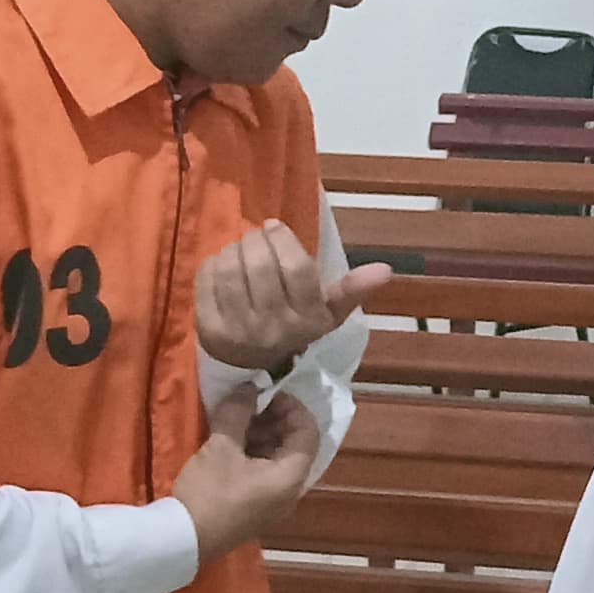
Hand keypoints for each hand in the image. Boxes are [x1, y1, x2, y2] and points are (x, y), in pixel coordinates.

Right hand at [170, 382, 321, 562]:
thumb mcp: (221, 446)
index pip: (308, 432)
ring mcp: (274, 504)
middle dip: (275, 420)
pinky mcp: (256, 509)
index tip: (268, 392)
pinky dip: (254, 454)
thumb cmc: (209, 492)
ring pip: (278, 460)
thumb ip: (238, 412)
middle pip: (295, 446)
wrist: (184, 541)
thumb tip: (249, 387)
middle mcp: (291, 493)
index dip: (292, 407)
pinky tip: (231, 442)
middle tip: (250, 403)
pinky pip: (265, 474)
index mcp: (291, 477)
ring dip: (262, 435)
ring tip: (236, 419)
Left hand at [196, 219, 391, 374]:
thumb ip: (352, 289)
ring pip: (231, 267)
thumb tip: (386, 269)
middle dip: (257, 239)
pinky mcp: (208, 328)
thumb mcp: (327, 312)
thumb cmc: (293, 326)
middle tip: (259, 236)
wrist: (250, 364)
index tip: (275, 228)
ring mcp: (238, 330)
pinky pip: (207, 278)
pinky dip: (214, 262)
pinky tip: (224, 265)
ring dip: (235, 248)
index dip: (283, 239)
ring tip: (243, 249)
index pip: (297, 268)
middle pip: (261, 264)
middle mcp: (273, 328)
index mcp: (307, 321)